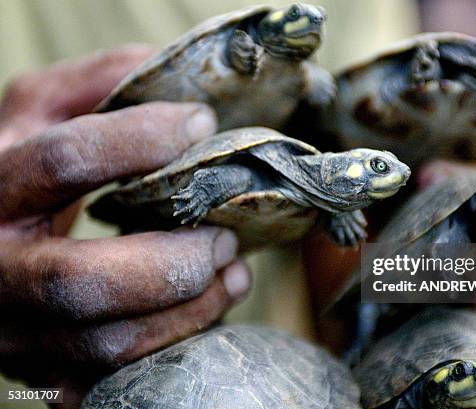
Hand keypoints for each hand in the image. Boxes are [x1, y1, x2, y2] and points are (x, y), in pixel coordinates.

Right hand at [0, 46, 250, 407]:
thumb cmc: (20, 168)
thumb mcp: (38, 112)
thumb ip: (94, 85)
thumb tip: (164, 69)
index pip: (59, 163)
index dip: (139, 140)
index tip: (202, 122)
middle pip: (80, 281)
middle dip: (171, 262)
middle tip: (223, 237)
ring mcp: (14, 330)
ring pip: (105, 341)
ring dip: (187, 310)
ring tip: (234, 272)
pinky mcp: (43, 368)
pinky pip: (115, 374)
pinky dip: (173, 342)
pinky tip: (207, 307)